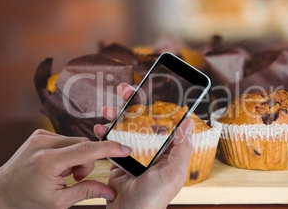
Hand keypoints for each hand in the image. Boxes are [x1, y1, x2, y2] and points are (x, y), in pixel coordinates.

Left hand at [0, 130, 131, 208]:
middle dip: (86, 162)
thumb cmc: (27, 199)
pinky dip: (68, 152)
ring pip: (77, 142)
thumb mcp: (59, 201)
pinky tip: (57, 164)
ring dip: (77, 157)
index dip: (109, 149)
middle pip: (84, 145)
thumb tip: (110, 191)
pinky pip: (67, 140)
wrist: (1, 192)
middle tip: (74, 177)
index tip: (125, 150)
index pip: (86, 150)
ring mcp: (41, 136)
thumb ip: (87, 192)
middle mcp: (44, 143)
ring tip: (63, 172)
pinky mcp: (40, 134)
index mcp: (48, 161)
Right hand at [94, 83, 193, 208]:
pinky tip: (99, 128)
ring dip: (115, 115)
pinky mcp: (118, 160)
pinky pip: (110, 143)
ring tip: (107, 108)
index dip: (156, 105)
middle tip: (124, 90)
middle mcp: (150, 150)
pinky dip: (103, 134)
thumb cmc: (154, 198)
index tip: (149, 91)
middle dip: (132, 103)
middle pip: (142, 120)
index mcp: (167, 151)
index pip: (163, 122)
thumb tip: (188, 124)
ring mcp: (133, 154)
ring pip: (125, 128)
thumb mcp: (173, 173)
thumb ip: (182, 149)